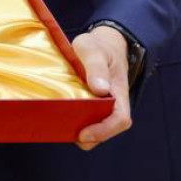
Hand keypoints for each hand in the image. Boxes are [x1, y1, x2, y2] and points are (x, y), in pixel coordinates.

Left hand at [72, 25, 131, 150]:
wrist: (101, 44)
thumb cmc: (98, 46)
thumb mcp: (94, 50)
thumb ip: (96, 67)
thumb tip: (101, 90)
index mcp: (119, 92)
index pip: (120, 119)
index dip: (104, 131)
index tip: (84, 134)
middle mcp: (114, 103)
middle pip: (108, 129)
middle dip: (91, 137)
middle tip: (67, 134)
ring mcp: (103, 105)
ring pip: (97, 127)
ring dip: (82, 131)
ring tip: (62, 128)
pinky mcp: (92, 105)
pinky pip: (87, 119)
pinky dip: (77, 122)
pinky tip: (61, 118)